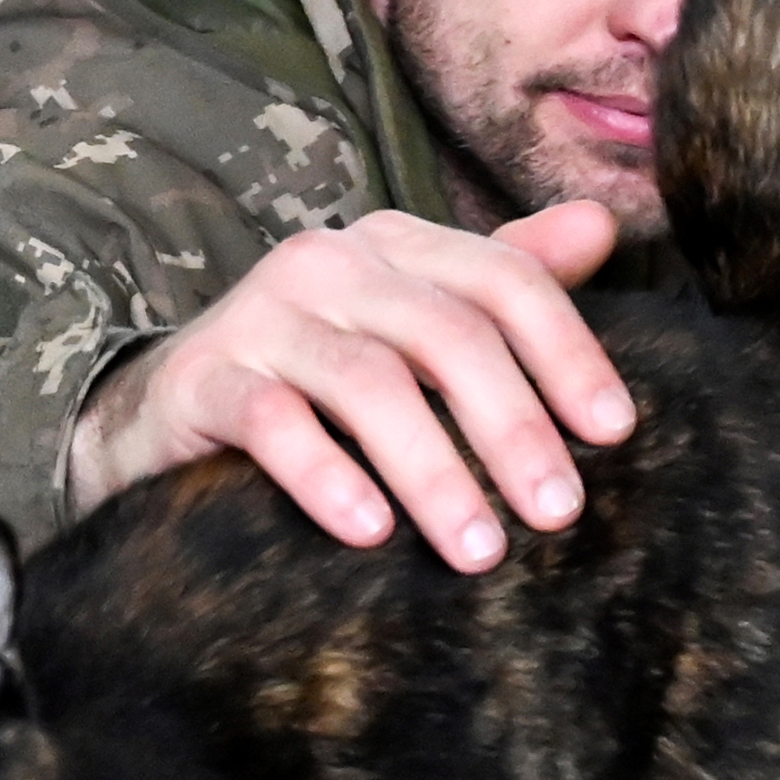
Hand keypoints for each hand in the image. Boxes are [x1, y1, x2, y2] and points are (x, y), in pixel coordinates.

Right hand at [62, 203, 634, 569]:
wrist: (165, 414)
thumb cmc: (312, 376)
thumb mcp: (411, 327)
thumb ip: (500, 281)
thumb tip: (601, 229)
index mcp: (393, 246)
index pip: (502, 279)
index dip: (567, 351)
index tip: (614, 434)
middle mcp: (327, 264)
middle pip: (444, 334)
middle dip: (512, 427)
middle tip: (558, 513)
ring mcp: (258, 318)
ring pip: (367, 384)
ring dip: (434, 471)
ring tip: (478, 550)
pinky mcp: (199, 380)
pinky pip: (271, 424)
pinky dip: (326, 477)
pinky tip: (370, 533)